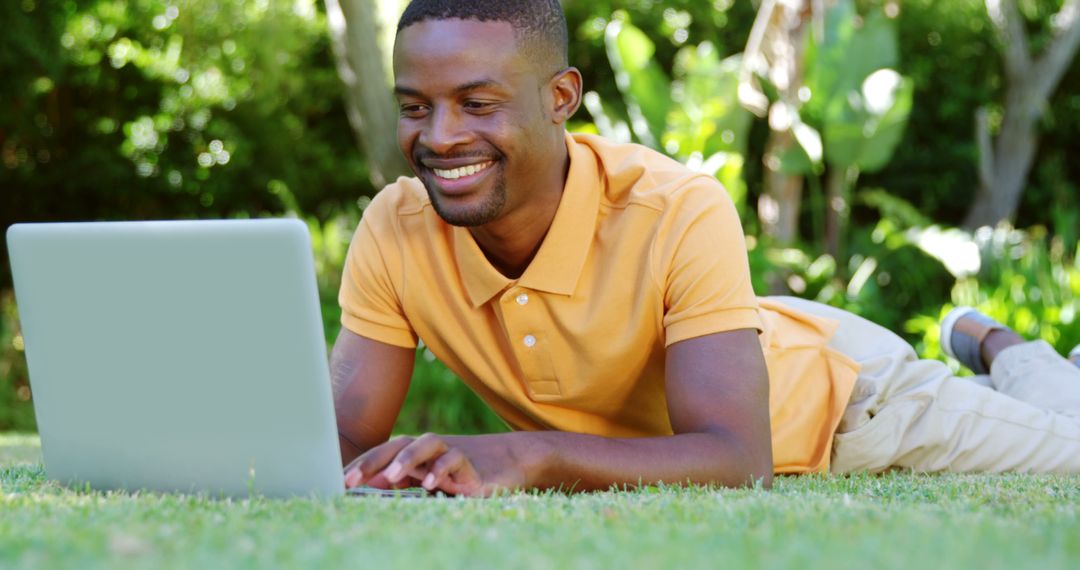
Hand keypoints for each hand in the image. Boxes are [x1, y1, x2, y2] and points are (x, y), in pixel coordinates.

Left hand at [342, 433, 536, 496]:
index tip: (336, 481)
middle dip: (372, 460)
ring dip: (406, 459)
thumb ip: (404, 483)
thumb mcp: (430, 481)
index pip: (382, 454)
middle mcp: (430, 449)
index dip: (360, 464)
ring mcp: (450, 452)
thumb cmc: (464, 474)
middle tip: (349, 479)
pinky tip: (430, 484)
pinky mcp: (472, 464)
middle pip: (397, 444)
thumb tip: (370, 489)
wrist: (511, 461)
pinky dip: (441, 469)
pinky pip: (455, 460)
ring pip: (426, 445)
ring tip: (389, 477)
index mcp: (416, 454)